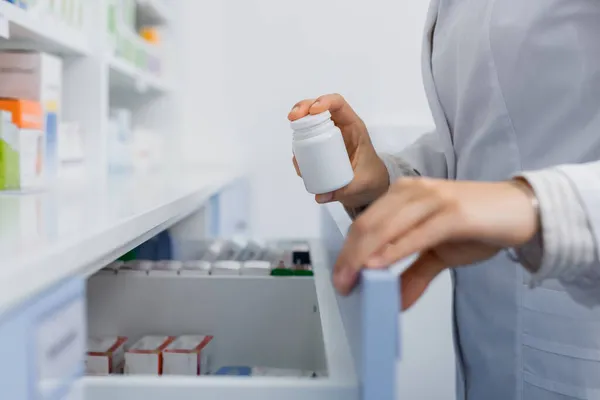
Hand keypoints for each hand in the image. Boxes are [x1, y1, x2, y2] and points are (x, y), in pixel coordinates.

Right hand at [288, 94, 388, 207]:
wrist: (369, 186)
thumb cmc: (370, 179)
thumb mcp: (360, 184)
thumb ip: (343, 191)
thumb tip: (320, 196)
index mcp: (354, 128)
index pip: (339, 105)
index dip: (324, 102)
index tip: (313, 111)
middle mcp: (339, 128)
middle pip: (318, 108)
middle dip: (303, 109)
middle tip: (292, 120)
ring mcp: (328, 137)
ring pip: (310, 121)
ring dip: (297, 127)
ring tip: (296, 149)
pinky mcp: (321, 148)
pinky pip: (307, 140)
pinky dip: (299, 146)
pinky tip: (298, 159)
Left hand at [333, 177, 538, 308]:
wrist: (521, 210)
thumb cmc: (477, 226)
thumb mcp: (439, 254)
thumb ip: (414, 274)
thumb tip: (394, 303)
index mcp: (402, 195)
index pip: (364, 223)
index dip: (347, 252)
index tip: (340, 278)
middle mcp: (412, 191)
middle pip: (368, 225)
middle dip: (349, 257)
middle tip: (342, 285)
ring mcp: (432, 199)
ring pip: (385, 227)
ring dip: (364, 257)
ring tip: (354, 281)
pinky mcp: (452, 212)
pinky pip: (416, 233)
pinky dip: (394, 250)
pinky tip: (379, 266)